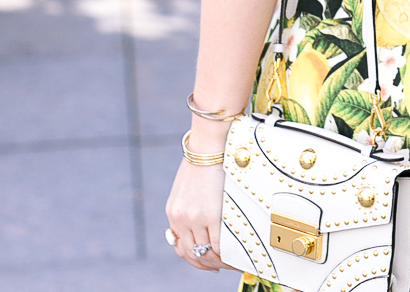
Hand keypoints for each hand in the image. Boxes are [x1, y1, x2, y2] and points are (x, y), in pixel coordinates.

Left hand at [165, 157, 237, 272]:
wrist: (209, 144)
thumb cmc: (203, 159)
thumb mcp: (187, 186)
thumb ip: (189, 206)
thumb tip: (199, 221)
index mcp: (173, 212)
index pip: (180, 246)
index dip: (194, 257)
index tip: (206, 260)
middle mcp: (181, 219)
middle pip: (191, 253)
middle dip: (205, 264)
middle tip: (220, 266)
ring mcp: (195, 219)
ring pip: (205, 253)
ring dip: (218, 261)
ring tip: (231, 262)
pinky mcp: (211, 215)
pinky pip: (219, 246)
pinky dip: (227, 255)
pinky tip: (236, 256)